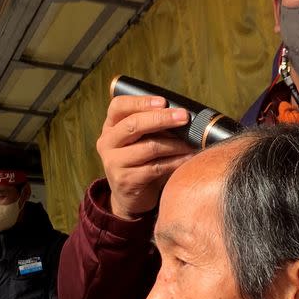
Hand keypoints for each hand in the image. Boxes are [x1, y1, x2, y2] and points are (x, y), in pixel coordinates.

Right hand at [97, 95, 195, 218]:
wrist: (131, 197)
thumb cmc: (142, 161)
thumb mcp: (142, 140)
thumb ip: (153, 126)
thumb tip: (182, 113)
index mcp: (111, 127)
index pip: (118, 106)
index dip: (141, 102)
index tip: (163, 101)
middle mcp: (107, 143)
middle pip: (133, 124)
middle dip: (162, 119)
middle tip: (184, 117)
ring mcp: (114, 162)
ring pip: (149, 147)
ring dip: (175, 144)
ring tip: (191, 143)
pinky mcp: (125, 180)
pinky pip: (156, 167)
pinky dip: (176, 161)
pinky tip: (188, 158)